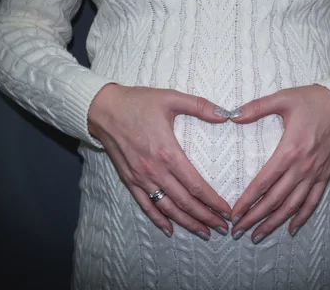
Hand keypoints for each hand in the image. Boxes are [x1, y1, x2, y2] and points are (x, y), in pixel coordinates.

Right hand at [88, 84, 232, 239]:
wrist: (103, 109)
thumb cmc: (137, 102)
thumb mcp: (171, 98)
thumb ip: (200, 106)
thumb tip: (226, 115)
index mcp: (167, 153)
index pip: (195, 184)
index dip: (212, 201)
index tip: (226, 210)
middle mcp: (154, 171)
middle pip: (184, 202)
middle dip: (205, 217)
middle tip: (223, 227)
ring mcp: (140, 178)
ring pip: (167, 208)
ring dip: (187, 223)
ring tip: (204, 232)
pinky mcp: (129, 180)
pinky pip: (145, 205)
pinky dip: (158, 219)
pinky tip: (170, 229)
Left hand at [229, 84, 329, 242]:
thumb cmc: (312, 101)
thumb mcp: (283, 98)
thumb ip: (256, 107)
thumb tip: (232, 115)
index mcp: (289, 150)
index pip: (263, 182)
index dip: (247, 200)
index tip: (234, 213)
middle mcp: (302, 167)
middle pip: (275, 199)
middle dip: (255, 217)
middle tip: (238, 231)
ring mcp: (315, 173)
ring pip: (293, 205)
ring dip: (275, 222)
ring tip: (259, 235)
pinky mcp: (325, 174)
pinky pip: (313, 201)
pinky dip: (302, 217)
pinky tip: (291, 228)